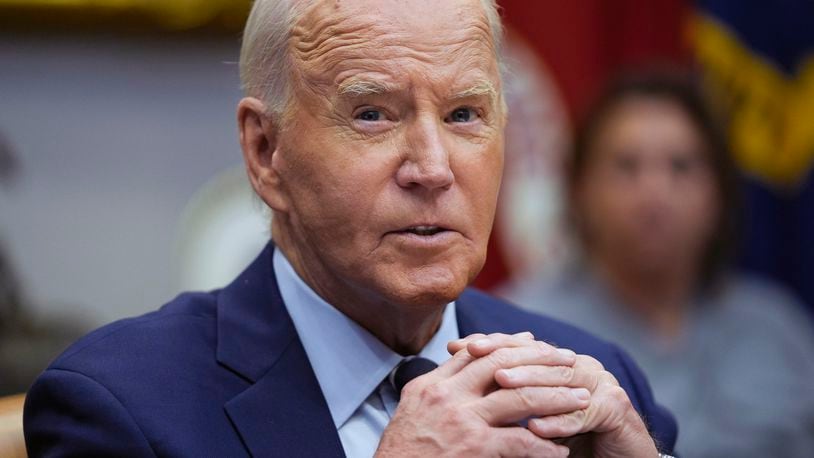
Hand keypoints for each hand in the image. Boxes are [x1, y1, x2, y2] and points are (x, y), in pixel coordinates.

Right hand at [375, 333, 585, 456]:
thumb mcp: (413, 410)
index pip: (477, 352)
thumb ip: (441, 386)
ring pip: (520, 398)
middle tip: (569, 361)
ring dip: (556, 398)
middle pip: (503, 364)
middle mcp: (447, 396)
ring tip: (581, 400)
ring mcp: (462, 420)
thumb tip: (466, 363)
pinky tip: (560, 449)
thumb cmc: (403, 452)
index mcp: (432, 384)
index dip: (510, 345)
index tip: (535, 343)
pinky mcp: (475, 448)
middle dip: (541, 360)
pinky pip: (521, 441)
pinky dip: (545, 445)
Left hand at [448, 335, 658, 457]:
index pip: (520, 346)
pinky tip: (536, 428)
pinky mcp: (616, 408)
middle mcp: (580, 366)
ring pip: (560, 378)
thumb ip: (505, 399)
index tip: (458, 346)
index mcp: (558, 363)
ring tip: (501, 383)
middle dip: (504, 354)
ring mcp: (601, 384)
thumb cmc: (568, 442)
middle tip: (475, 355)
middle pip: (539, 356)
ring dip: (529, 381)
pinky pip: (583, 413)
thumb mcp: (531, 417)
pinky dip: (558, 422)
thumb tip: (458, 382)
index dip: (489, 343)